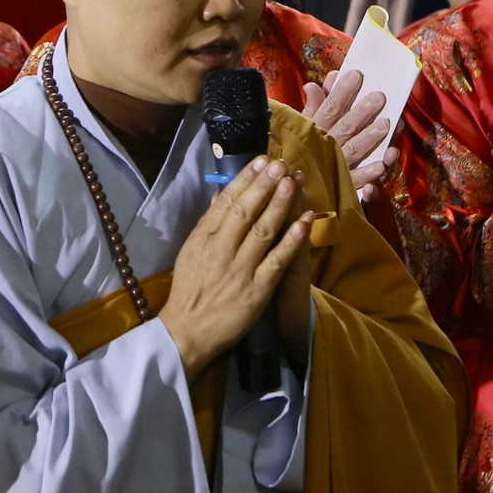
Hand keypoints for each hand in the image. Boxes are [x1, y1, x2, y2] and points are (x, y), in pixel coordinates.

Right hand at [157, 156, 312, 379]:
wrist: (187, 331)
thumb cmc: (190, 290)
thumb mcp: (191, 251)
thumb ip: (209, 224)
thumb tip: (225, 194)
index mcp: (202, 238)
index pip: (225, 202)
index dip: (245, 180)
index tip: (261, 161)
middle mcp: (220, 250)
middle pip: (245, 211)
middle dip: (264, 185)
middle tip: (281, 163)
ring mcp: (240, 269)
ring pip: (263, 230)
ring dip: (280, 204)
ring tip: (293, 181)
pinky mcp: (257, 290)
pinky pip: (278, 260)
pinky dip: (293, 238)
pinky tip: (305, 220)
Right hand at [301, 69, 396, 197]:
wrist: (289, 184)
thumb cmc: (300, 149)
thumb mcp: (302, 126)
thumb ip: (312, 106)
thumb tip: (313, 85)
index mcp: (316, 128)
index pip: (330, 106)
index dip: (343, 90)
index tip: (356, 74)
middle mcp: (327, 145)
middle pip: (346, 126)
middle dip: (362, 112)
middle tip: (380, 97)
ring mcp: (336, 165)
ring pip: (355, 149)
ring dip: (370, 138)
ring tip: (387, 125)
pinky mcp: (343, 184)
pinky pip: (356, 179)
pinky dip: (368, 173)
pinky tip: (382, 165)